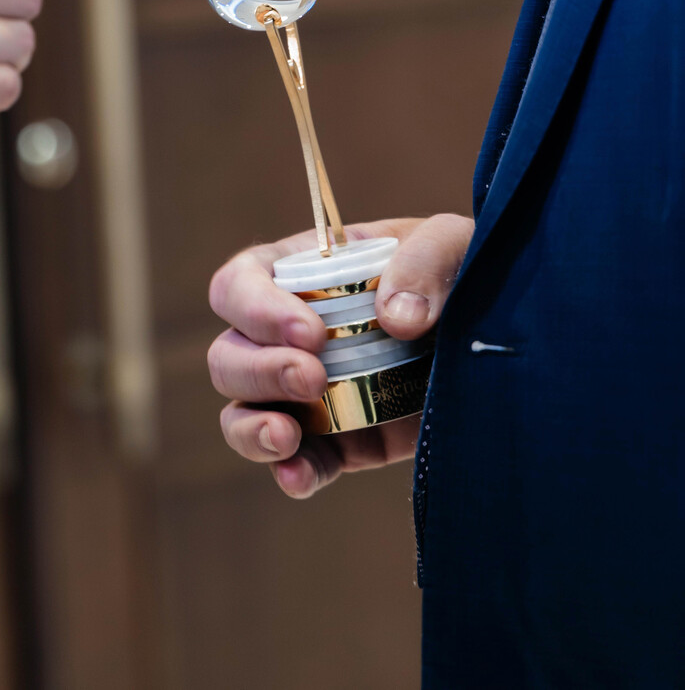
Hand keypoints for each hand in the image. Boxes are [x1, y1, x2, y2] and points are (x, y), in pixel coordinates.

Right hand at [208, 215, 473, 498]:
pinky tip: (300, 476)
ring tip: (287, 435)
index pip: (239, 283)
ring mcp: (304, 393)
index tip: (311, 332)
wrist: (493, 337)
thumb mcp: (450, 244)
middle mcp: (285, 334)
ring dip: (253, 426)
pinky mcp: (336, 441)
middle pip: (228, 354)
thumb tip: (396, 316)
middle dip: (260, 370)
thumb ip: (425, 263)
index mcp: (298, 273)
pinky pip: (296, 463)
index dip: (256, 308)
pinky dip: (292, 472)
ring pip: (241, 412)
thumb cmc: (458, 270)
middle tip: (313, 377)